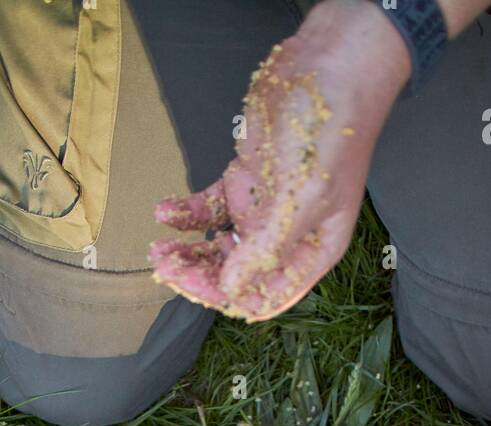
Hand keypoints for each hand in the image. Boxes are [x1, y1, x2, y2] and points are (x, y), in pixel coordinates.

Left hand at [148, 0, 409, 321]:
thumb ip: (265, 249)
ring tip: (159, 247)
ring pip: (220, 243)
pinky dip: (187, 212)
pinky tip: (165, 213)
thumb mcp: (299, 200)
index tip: (193, 281)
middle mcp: (287, 236)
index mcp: (310, 251)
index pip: (265, 296)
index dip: (228, 296)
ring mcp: (264, 206)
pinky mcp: (245, 176)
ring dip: (190, 249)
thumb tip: (231, 290)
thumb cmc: (326, 134)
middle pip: (237, 274)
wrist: (331, 64)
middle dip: (201, 274)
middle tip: (166, 265)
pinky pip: (211, 206)